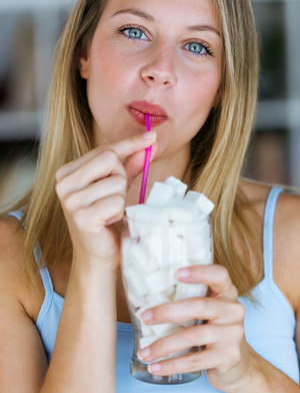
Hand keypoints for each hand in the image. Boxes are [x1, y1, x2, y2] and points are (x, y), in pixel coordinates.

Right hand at [55, 131, 157, 267]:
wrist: (97, 256)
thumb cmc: (106, 219)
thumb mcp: (117, 188)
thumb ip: (130, 165)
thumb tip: (151, 142)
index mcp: (67, 172)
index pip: (104, 149)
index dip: (130, 143)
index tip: (152, 136)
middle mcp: (63, 184)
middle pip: (109, 160)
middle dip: (121, 177)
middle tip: (115, 196)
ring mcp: (70, 201)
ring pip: (116, 182)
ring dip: (121, 199)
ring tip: (110, 212)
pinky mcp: (81, 217)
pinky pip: (116, 202)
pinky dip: (120, 213)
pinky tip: (109, 222)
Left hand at [138, 264, 251, 392]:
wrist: (239, 364)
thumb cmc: (213, 329)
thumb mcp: (209, 309)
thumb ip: (186, 298)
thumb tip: (136, 294)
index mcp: (227, 292)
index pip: (219, 275)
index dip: (200, 271)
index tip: (177, 272)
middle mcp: (233, 310)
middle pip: (198, 306)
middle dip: (167, 312)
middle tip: (145, 317)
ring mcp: (233, 334)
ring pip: (193, 336)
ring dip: (164, 345)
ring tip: (144, 352)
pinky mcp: (228, 357)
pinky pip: (195, 360)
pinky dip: (172, 365)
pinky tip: (156, 367)